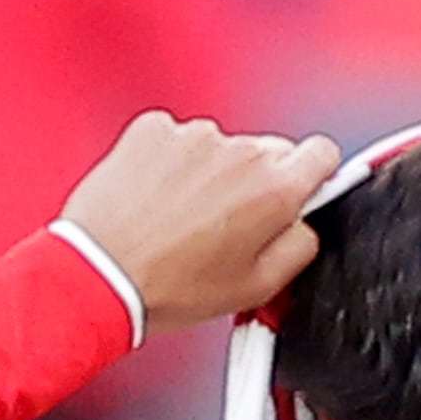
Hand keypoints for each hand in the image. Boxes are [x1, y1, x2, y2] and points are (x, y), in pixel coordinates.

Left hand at [59, 112, 337, 327]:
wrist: (98, 274)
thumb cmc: (167, 287)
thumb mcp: (257, 289)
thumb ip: (299, 247)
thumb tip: (306, 227)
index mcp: (274, 190)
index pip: (322, 153)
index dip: (314, 174)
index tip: (300, 189)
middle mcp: (238, 153)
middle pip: (269, 151)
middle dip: (257, 182)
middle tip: (229, 224)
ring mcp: (193, 136)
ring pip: (221, 147)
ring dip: (211, 173)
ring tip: (182, 218)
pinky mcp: (152, 130)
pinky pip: (176, 139)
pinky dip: (171, 163)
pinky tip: (157, 199)